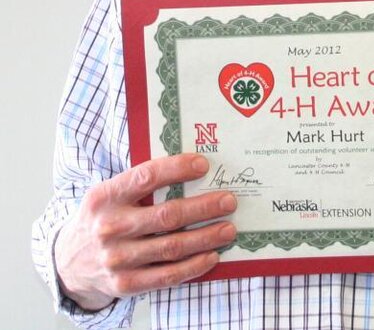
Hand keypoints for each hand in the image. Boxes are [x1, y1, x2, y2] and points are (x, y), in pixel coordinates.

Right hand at [54, 154, 236, 310]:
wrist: (67, 263)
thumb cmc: (102, 218)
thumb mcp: (110, 194)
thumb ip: (141, 182)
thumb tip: (193, 168)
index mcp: (105, 197)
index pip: (146, 176)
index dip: (177, 169)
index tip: (204, 165)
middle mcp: (109, 228)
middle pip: (167, 216)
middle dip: (204, 207)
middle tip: (229, 200)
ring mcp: (116, 259)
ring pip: (172, 247)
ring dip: (206, 237)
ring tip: (229, 229)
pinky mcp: (125, 284)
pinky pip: (166, 275)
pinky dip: (193, 266)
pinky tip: (211, 256)